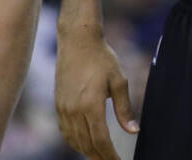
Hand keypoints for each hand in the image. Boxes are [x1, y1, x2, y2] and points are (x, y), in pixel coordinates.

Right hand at [55, 29, 137, 159]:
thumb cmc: (103, 59)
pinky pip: (66, 131)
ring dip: (87, 151)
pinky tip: (84, 143)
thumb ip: (125, 109)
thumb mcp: (119, 82)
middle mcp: (74, 111)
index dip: (110, 155)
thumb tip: (133, 132)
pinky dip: (75, 141)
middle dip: (100, 157)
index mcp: (91, 106)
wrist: (78, 42)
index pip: (101, 140)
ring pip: (74, 140)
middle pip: (87, 144)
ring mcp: (63, 109)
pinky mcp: (58, 105)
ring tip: (101, 157)